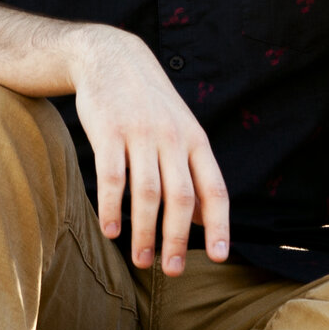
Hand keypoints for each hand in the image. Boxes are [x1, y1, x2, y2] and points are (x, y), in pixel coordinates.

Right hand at [69, 27, 230, 275]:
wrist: (112, 58)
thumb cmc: (150, 105)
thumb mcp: (182, 131)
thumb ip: (194, 174)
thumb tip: (205, 221)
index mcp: (196, 141)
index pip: (215, 190)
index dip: (220, 226)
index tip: (219, 258)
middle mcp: (173, 139)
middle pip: (181, 198)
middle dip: (178, 239)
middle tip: (172, 271)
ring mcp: (141, 134)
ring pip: (147, 193)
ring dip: (144, 231)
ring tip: (141, 261)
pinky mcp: (109, 132)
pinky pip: (112, 177)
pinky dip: (112, 207)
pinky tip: (110, 231)